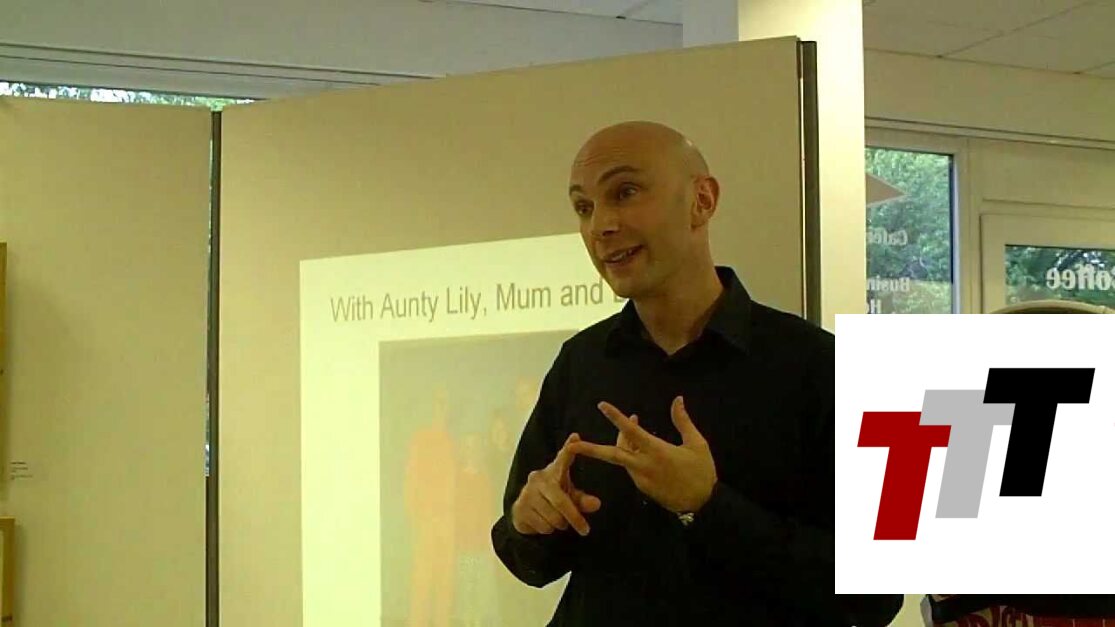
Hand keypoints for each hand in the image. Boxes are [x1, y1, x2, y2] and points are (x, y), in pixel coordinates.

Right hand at [511, 433, 601, 536]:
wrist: (525, 512)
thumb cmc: (553, 499)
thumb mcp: (570, 497)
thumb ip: (583, 500)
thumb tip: (596, 504)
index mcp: (554, 471)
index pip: (562, 459)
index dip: (569, 450)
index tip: (575, 437)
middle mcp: (538, 479)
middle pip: (561, 501)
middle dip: (575, 518)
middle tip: (585, 530)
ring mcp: (527, 493)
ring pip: (553, 517)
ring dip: (560, 525)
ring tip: (559, 521)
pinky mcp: (519, 508)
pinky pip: (542, 526)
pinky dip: (549, 530)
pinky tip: (545, 523)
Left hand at [569, 396, 716, 513]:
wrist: (703, 504)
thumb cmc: (702, 472)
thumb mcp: (697, 444)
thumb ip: (683, 421)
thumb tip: (677, 399)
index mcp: (657, 451)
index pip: (632, 432)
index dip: (616, 418)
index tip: (601, 406)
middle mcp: (644, 465)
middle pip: (612, 454)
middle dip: (590, 449)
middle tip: (572, 444)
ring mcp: (641, 479)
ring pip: (623, 458)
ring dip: (622, 442)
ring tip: (630, 424)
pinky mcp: (642, 488)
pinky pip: (631, 468)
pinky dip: (631, 455)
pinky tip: (639, 446)